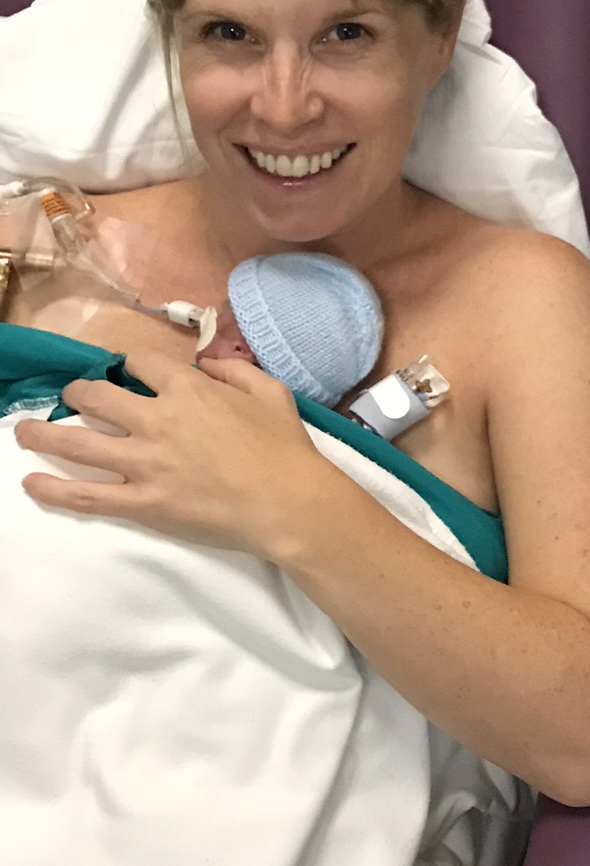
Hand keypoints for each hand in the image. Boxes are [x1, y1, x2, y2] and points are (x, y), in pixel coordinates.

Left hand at [14, 347, 326, 557]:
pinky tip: (31, 483)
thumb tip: (206, 364)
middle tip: (70, 398)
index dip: (128, 363)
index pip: (140, 362)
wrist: (287, 502)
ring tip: (23, 433)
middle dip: (77, 393)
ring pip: (78, 444)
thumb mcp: (270, 390)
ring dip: (43, 435)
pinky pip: (87, 497)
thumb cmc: (284, 447)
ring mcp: (144, 463)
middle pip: (96, 397)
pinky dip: (53, 490)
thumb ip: (234, 370)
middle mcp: (157, 420)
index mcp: (188, 389)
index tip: (123, 371)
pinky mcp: (142, 502)